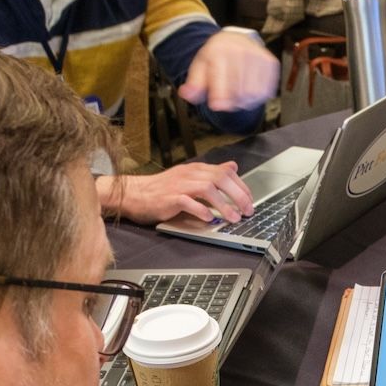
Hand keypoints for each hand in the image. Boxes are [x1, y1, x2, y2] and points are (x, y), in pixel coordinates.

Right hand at [102, 161, 253, 224]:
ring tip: (234, 218)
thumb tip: (233, 167)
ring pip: (208, 189)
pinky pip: (188, 202)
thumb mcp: (190, 178)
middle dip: (238, 195)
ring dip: (224, 205)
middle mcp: (190, 174)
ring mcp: (180, 185)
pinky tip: (210, 219)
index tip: (250, 200)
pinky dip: (201, 210)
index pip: (225, 172)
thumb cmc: (163, 189)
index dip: (241, 186)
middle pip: (220, 178)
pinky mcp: (170, 198)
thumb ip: (211, 174)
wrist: (135, 194)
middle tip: (248, 211)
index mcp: (196, 169)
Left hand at [179, 30, 279, 113]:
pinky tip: (249, 90)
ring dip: (244, 100)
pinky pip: (266, 90)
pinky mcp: (271, 62)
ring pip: (253, 93)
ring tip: (237, 94)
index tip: (216, 106)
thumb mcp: (200, 67)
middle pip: (239, 90)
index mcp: (219, 50)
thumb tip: (186, 94)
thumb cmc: (217, 57)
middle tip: (226, 98)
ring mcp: (258, 56)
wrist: (236, 39)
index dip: (219, 96)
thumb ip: (194, 83)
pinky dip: (257, 96)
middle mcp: (241, 50)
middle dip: (231, 100)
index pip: (222, 78)